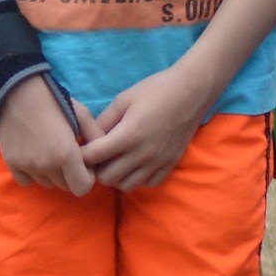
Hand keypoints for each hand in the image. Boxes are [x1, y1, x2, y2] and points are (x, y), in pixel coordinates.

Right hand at [0, 76, 94, 196]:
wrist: (17, 92)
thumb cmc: (54, 101)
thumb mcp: (82, 115)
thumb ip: (96, 137)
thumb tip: (106, 154)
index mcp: (66, 155)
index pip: (82, 188)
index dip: (87, 177)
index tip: (86, 163)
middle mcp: (45, 166)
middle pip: (65, 186)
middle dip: (72, 175)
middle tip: (70, 156)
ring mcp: (26, 167)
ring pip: (47, 183)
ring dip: (54, 174)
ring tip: (52, 152)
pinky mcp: (11, 164)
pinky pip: (27, 180)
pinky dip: (34, 173)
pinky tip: (37, 155)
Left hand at [79, 59, 214, 192]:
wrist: (194, 90)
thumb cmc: (156, 89)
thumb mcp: (123, 99)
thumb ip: (102, 122)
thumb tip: (86, 139)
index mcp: (128, 135)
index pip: (92, 157)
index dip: (82, 154)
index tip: (83, 148)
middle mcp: (143, 153)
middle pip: (106, 178)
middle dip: (97, 169)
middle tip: (99, 157)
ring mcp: (159, 161)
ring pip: (126, 185)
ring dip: (117, 176)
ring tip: (117, 162)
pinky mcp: (171, 163)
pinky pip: (149, 184)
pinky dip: (139, 178)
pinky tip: (137, 164)